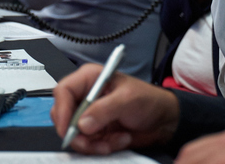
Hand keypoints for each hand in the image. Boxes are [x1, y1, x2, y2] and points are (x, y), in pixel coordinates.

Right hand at [50, 64, 180, 153]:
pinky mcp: (95, 131)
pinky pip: (88, 144)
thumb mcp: (127, 100)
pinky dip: (102, 146)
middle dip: (77, 133)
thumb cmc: (149, 100)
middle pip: (64, 116)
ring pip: (75, 135)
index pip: (63, 91)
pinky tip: (119, 139)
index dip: (62, 110)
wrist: (163, 120)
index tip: (68, 129)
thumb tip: (82, 123)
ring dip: (94, 143)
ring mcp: (90, 115)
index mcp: (90, 78)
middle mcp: (86, 96)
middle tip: (93, 141)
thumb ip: (104, 110)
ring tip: (115, 140)